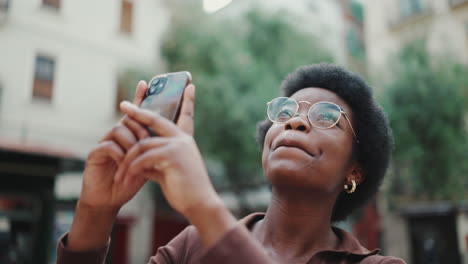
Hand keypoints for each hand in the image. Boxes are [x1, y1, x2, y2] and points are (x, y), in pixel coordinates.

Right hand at [79, 81, 149, 211]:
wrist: (109, 200)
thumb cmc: (130, 180)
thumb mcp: (148, 163)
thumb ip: (155, 149)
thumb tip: (175, 136)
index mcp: (130, 136)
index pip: (137, 113)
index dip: (141, 97)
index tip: (146, 83)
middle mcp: (117, 135)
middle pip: (130, 119)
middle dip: (142, 128)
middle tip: (149, 141)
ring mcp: (105, 142)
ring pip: (121, 129)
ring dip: (132, 143)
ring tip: (137, 157)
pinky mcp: (95, 153)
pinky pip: (109, 145)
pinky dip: (120, 154)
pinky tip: (125, 163)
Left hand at [116, 84, 219, 215]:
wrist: (199, 203)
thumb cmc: (184, 190)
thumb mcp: (168, 171)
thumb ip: (154, 160)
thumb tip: (137, 157)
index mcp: (184, 140)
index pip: (183, 116)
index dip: (186, 101)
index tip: (189, 86)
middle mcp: (182, 138)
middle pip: (156, 119)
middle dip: (137, 111)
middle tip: (123, 105)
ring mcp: (178, 144)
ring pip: (143, 144)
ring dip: (128, 161)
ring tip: (120, 176)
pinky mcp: (172, 155)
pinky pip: (143, 157)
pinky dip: (132, 169)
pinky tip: (127, 178)